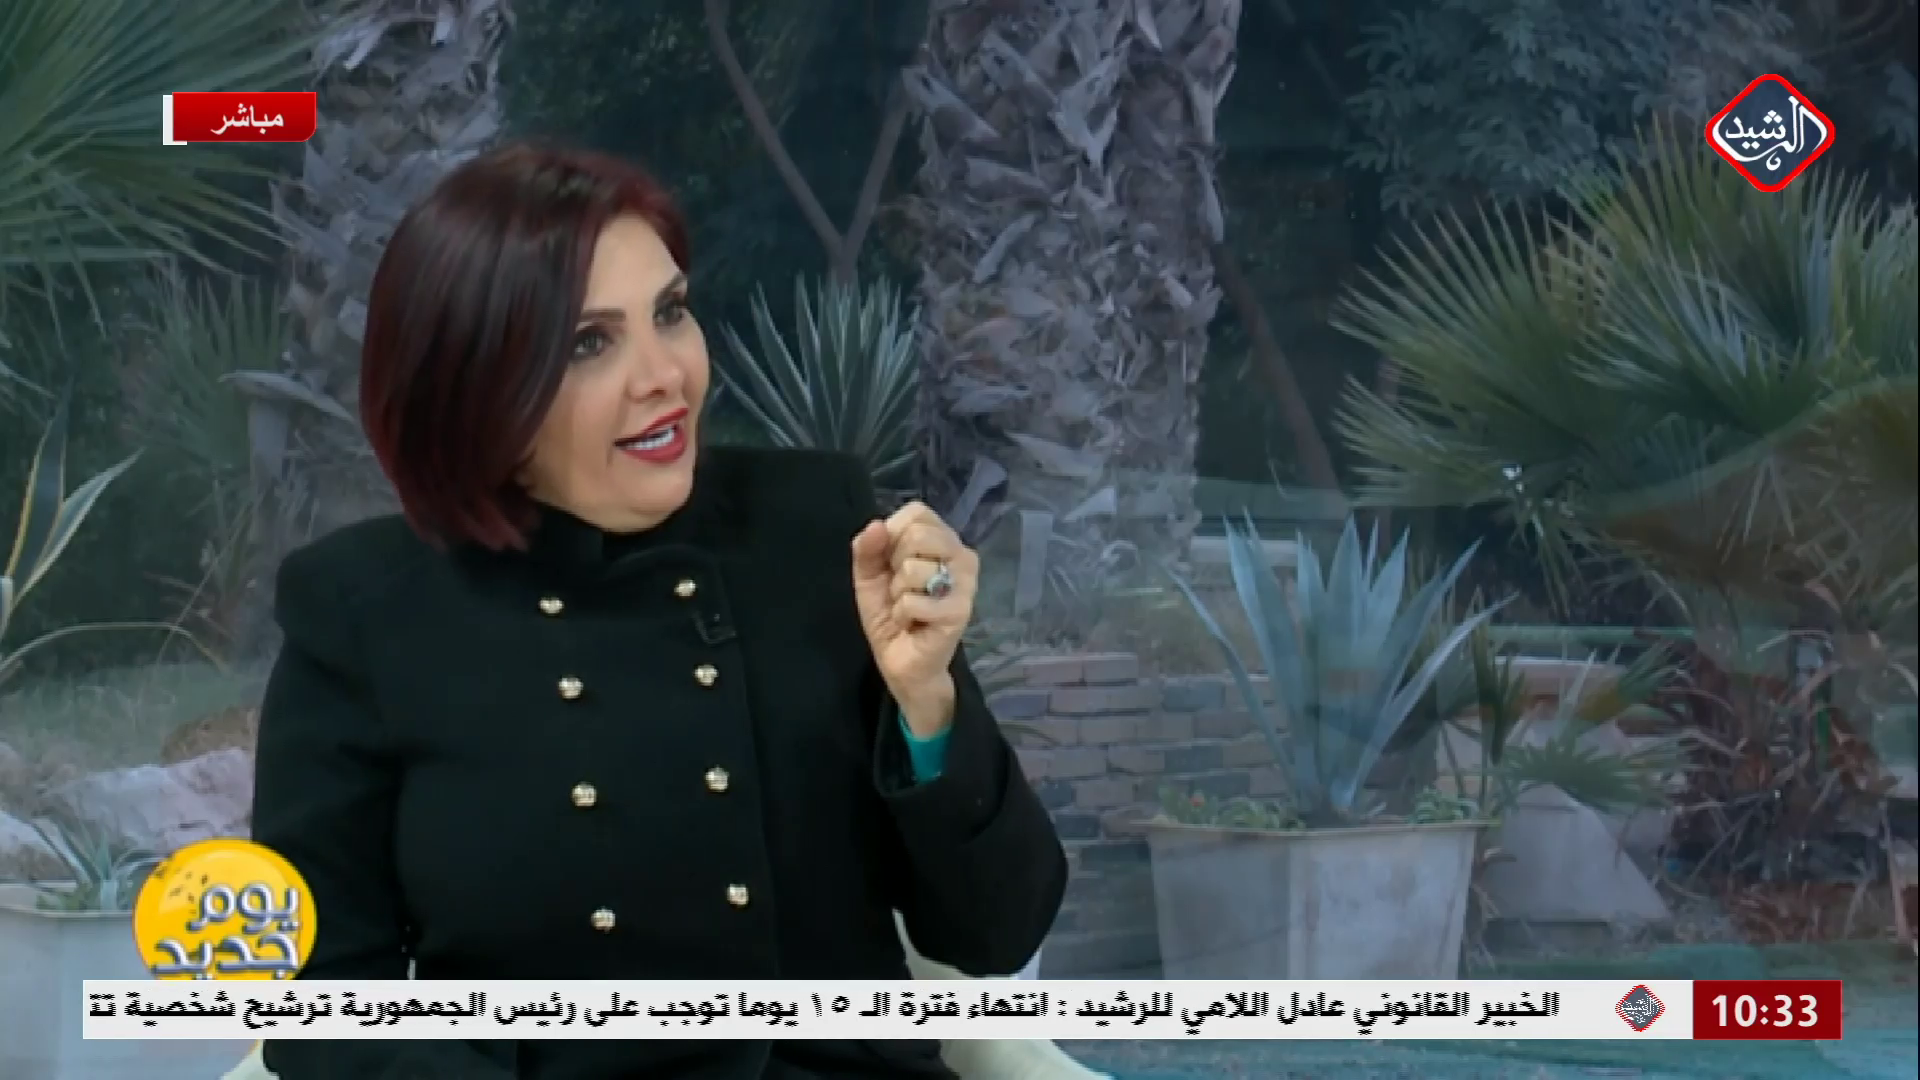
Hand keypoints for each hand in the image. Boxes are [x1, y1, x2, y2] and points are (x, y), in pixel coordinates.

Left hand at [851, 500, 977, 734]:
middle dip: (894, 566)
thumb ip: (868, 548)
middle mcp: (962, 555)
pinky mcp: (960, 611)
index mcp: (944, 539)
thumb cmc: (892, 613)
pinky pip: (912, 602)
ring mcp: (966, 583)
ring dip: (897, 595)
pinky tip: (914, 624)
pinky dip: (901, 615)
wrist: (903, 661)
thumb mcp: (870, 575)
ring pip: (912, 569)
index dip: (892, 535)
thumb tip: (876, 525)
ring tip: (908, 609)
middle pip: (917, 535)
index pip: (917, 512)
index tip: (892, 562)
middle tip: (901, 588)